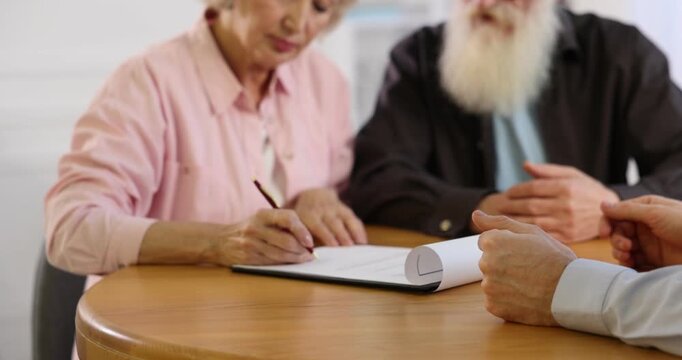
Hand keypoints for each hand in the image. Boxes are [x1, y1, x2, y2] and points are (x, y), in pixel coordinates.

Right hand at [215, 209, 314, 264]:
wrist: (219, 240)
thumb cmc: (249, 229)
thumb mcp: (263, 219)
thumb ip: (282, 224)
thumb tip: (308, 238)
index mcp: (263, 215)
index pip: (288, 218)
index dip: (302, 230)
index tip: (310, 241)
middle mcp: (256, 228)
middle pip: (286, 241)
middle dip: (302, 249)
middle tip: (311, 253)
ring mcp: (251, 244)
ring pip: (280, 254)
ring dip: (296, 258)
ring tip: (304, 258)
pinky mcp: (248, 258)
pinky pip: (272, 262)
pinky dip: (284, 263)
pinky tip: (291, 262)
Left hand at [291, 188, 366, 245]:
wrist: (313, 196)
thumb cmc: (304, 218)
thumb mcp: (297, 223)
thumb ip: (301, 237)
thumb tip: (308, 254)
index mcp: (309, 215)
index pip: (318, 225)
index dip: (326, 235)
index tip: (333, 246)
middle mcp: (323, 210)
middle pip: (334, 223)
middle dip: (342, 236)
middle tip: (348, 250)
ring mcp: (336, 209)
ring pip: (346, 220)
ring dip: (352, 233)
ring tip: (357, 246)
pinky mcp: (345, 210)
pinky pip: (354, 220)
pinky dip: (359, 230)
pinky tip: (362, 242)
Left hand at [472, 210, 576, 326]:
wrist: (572, 292)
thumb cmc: (555, 258)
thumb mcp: (531, 232)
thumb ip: (499, 222)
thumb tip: (475, 215)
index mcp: (493, 242)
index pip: (486, 242)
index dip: (506, 246)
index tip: (523, 252)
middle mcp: (485, 264)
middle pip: (488, 261)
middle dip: (503, 263)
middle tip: (528, 268)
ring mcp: (489, 287)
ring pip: (491, 281)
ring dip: (505, 282)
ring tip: (529, 283)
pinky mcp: (494, 306)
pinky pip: (495, 300)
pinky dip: (507, 300)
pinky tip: (525, 296)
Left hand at [500, 162, 618, 242]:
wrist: (610, 214)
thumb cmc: (587, 191)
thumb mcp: (572, 175)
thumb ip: (547, 171)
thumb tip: (525, 165)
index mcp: (565, 188)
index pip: (533, 188)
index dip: (516, 190)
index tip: (508, 192)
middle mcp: (565, 205)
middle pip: (530, 205)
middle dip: (511, 205)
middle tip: (500, 205)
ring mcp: (566, 223)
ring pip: (533, 222)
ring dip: (515, 220)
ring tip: (503, 217)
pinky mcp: (567, 237)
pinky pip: (542, 235)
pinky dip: (527, 233)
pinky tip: (517, 230)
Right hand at [599, 195, 681, 269]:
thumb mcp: (655, 213)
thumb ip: (627, 210)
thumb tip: (602, 205)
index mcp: (646, 209)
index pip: (617, 213)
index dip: (607, 222)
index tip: (604, 233)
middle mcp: (645, 225)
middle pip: (618, 231)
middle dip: (617, 239)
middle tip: (626, 246)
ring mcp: (649, 243)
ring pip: (623, 247)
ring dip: (620, 252)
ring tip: (628, 257)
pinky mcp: (654, 260)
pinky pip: (633, 262)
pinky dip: (628, 264)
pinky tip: (631, 265)